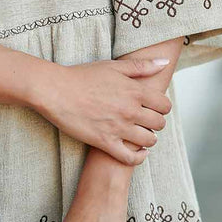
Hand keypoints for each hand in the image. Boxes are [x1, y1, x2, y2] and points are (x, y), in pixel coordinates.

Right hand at [30, 58, 172, 164]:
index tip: (155, 107)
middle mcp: (130, 110)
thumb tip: (164, 63)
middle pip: (159, 123)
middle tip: (148, 121)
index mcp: (135, 91)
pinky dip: (138, 158)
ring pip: (149, 141)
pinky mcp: (105, 142)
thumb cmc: (83, 76)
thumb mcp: (114, 66)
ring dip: (149, 139)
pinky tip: (138, 152)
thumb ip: (142, 66)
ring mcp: (118, 128)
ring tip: (142, 135)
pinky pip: (130, 158)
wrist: (57, 91)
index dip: (163, 107)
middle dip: (157, 122)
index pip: (164, 105)